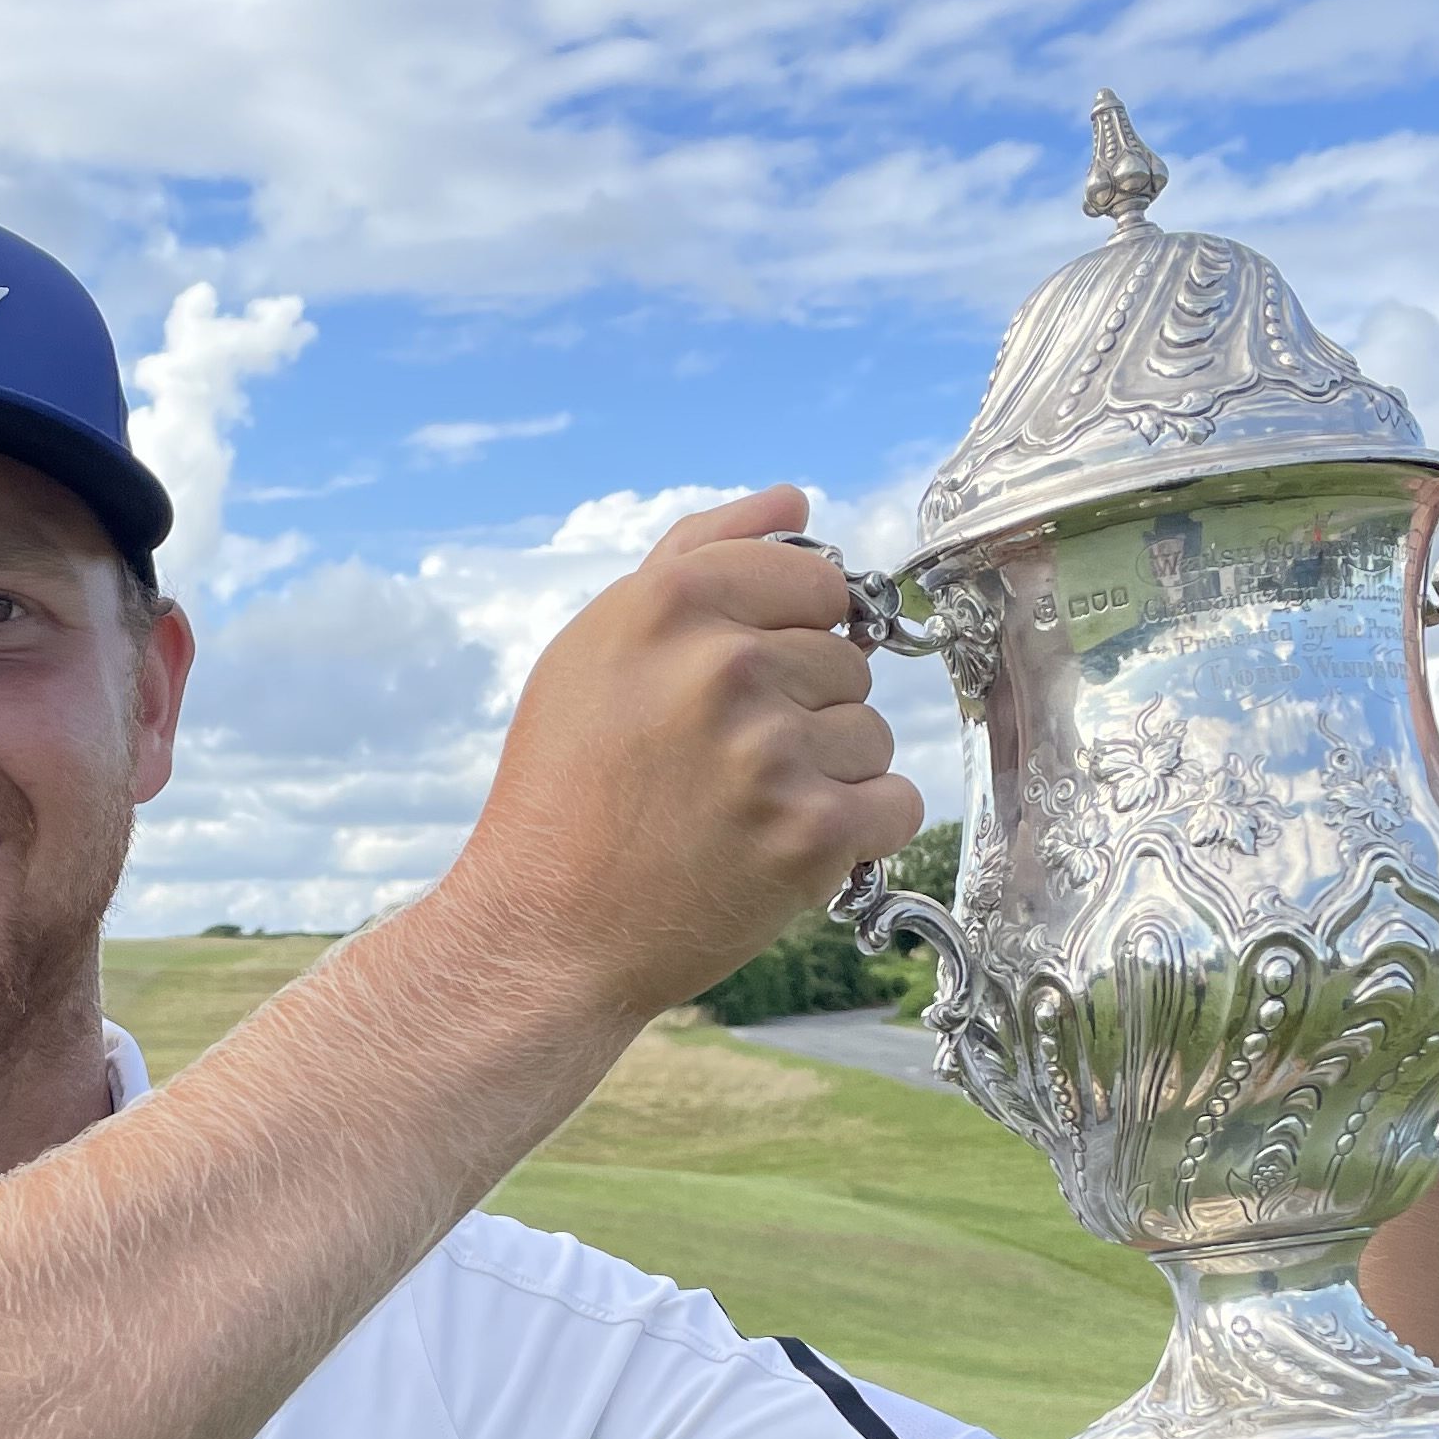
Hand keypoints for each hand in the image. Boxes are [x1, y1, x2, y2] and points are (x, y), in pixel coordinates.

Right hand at [451, 487, 920, 1016]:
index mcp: (670, 603)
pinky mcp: (810, 836)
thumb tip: (794, 502)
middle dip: (803, 711)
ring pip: (872, 735)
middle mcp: (723, 667)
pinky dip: (855, 835)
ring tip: (742, 813)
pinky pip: (895, 805)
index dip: (789, 637)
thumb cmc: (566, 791)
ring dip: (828, 776)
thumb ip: (696, 556)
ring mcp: (771, 752)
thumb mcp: (597, 650)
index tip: (739, 689)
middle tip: (721, 768)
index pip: (816, 582)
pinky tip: (781, 849)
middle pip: (847, 660)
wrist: (543, 936)